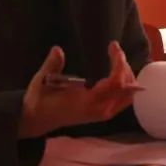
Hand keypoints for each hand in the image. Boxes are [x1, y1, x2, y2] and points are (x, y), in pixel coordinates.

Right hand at [19, 41, 138, 137]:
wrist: (38, 120)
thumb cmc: (40, 100)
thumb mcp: (42, 81)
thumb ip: (52, 65)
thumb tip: (57, 49)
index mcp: (86, 102)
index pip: (115, 83)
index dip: (119, 63)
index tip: (113, 46)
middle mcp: (99, 110)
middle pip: (126, 88)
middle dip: (124, 67)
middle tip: (114, 50)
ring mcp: (102, 114)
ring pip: (127, 95)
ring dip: (126, 76)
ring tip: (116, 59)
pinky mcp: (102, 114)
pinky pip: (123, 100)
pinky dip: (125, 85)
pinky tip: (116, 72)